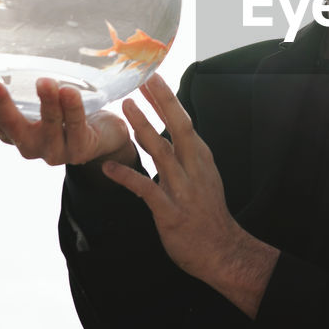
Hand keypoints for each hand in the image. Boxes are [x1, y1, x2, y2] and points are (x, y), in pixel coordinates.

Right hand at [0, 77, 134, 166]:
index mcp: (16, 134)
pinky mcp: (81, 149)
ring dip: (46, 103)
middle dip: (1, 104)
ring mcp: (56, 151)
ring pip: (49, 126)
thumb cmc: (65, 115)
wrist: (105, 137)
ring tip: (45, 81)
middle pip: (12, 126)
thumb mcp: (37, 107)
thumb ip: (14, 99)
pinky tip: (69, 91)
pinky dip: (72, 108)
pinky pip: (76, 126)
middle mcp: (31, 146)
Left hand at [102, 73, 278, 315]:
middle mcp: (194, 169)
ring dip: (143, 128)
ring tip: (125, 109)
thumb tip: (172, 132)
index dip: (168, 100)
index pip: (184, 122)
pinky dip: (126, 177)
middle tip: (143, 80)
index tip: (155, 78)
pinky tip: (108, 167)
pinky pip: (145, 189)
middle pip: (178, 128)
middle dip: (161, 102)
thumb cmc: (207, 213)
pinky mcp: (170, 212)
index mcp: (201, 159)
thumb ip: (186, 155)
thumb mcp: (202, 177)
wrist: (221, 251)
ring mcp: (183, 190)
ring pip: (162, 152)